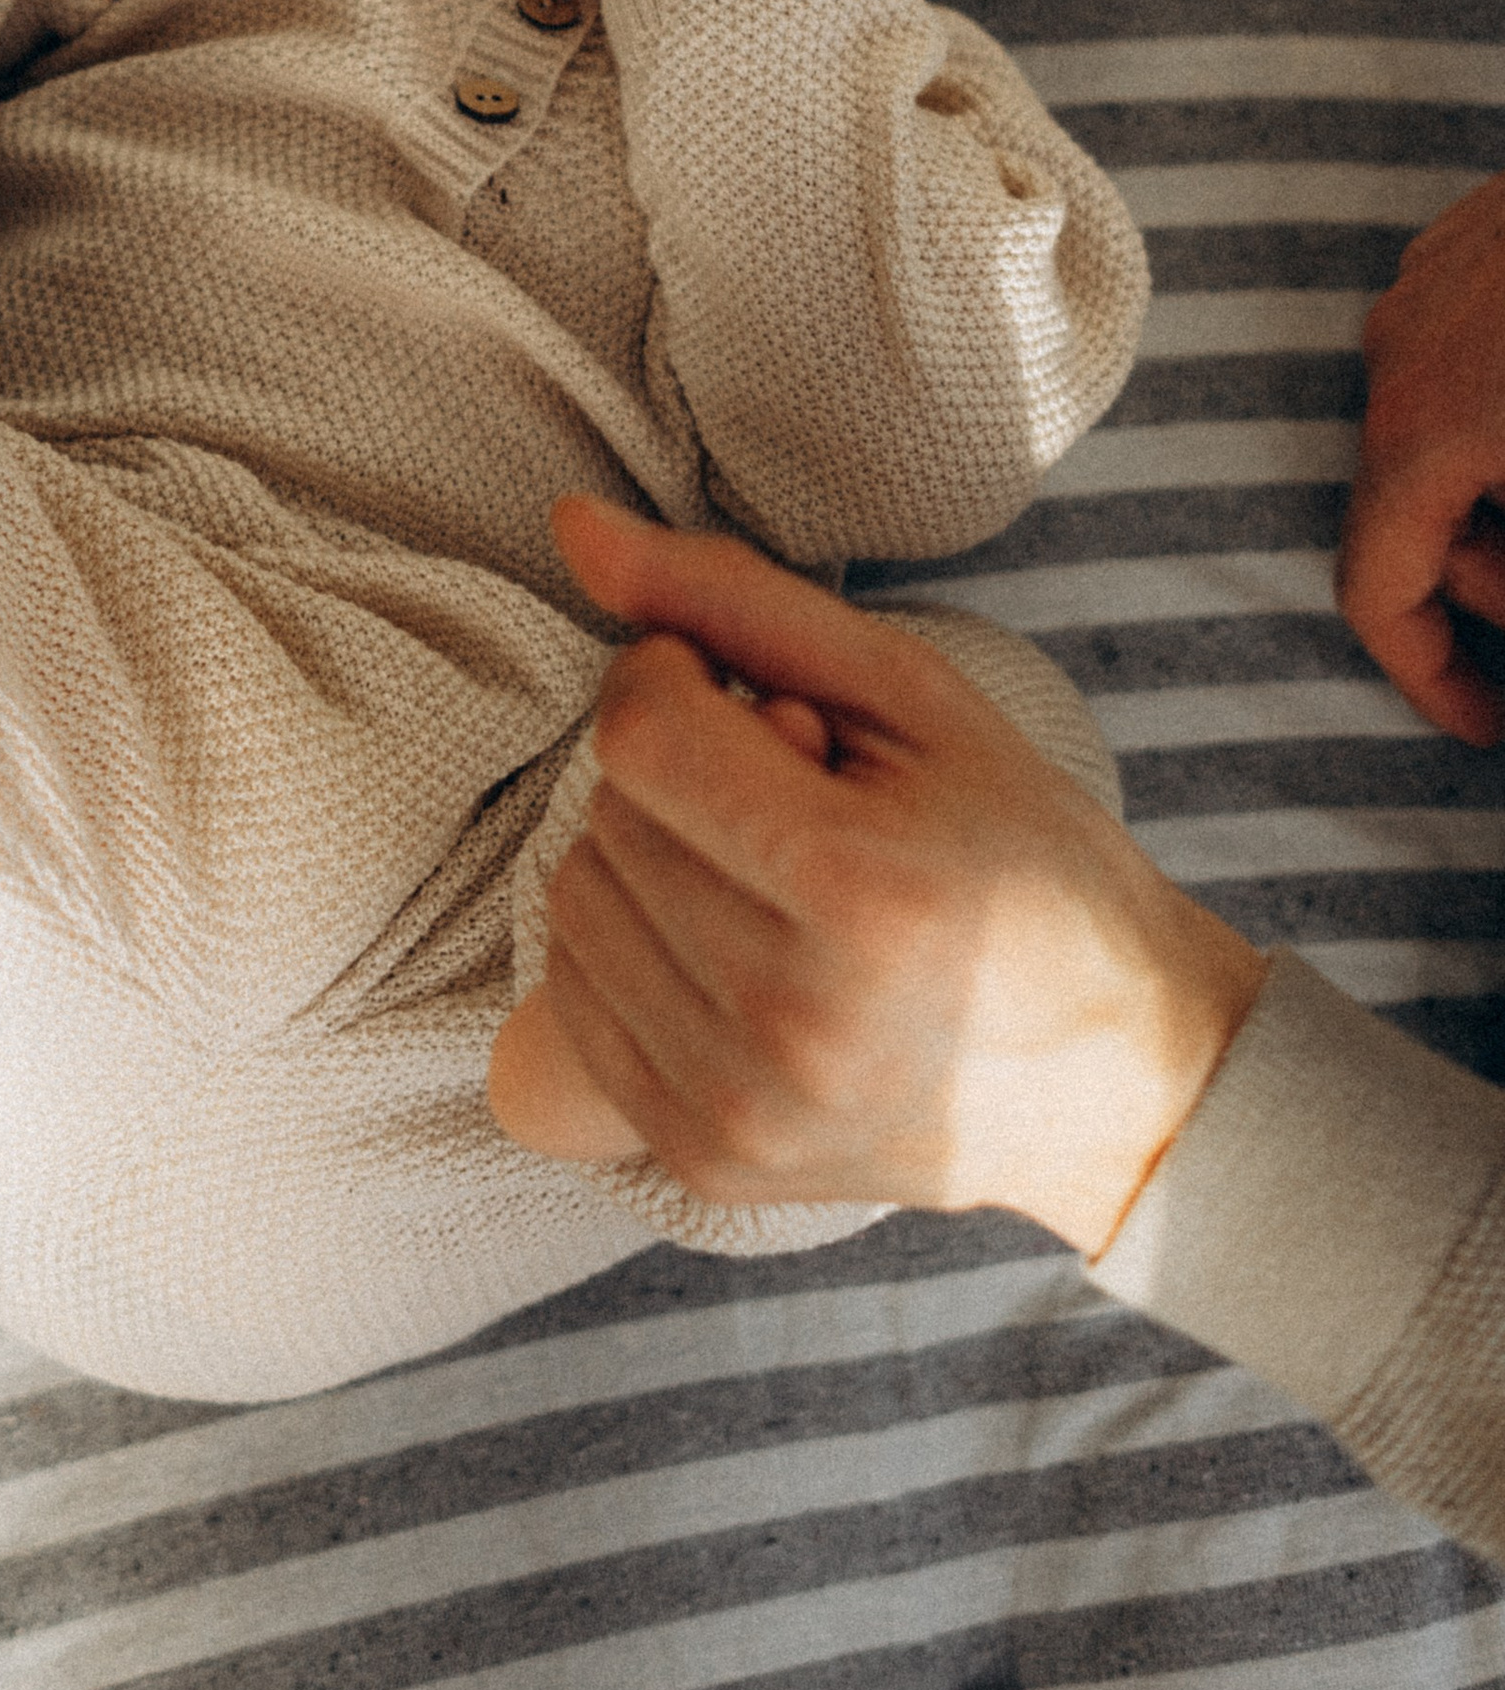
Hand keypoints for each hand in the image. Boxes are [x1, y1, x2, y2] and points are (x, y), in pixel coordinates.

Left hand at [487, 499, 1263, 1259]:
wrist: (1117, 1080)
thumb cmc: (1025, 860)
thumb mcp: (916, 698)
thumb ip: (734, 601)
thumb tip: (571, 528)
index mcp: (860, 895)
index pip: (641, 734)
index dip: (672, 679)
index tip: (745, 695)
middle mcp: (788, 1020)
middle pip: (607, 818)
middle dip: (672, 774)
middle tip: (787, 797)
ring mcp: (742, 1109)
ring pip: (575, 906)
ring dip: (644, 859)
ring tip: (765, 875)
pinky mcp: (708, 1161)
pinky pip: (576, 1002)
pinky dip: (630, 949)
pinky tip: (730, 944)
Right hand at [1342, 170, 1504, 740]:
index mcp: (1423, 431)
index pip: (1376, 591)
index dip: (1432, 680)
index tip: (1491, 728)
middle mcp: (1399, 353)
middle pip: (1418, 515)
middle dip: (1496, 585)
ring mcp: (1434, 281)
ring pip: (1447, 432)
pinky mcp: (1480, 232)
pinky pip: (1471, 351)